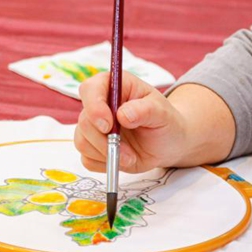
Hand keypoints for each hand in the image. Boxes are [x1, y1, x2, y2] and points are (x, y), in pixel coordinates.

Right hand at [74, 71, 189, 173]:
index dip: (94, 107)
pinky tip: (123, 160)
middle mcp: (100, 105)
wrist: (169, 144)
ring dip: (106, 154)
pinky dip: (104, 164)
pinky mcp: (94, 147)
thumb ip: (145, 110)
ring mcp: (94, 127)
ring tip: (130, 157)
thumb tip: (123, 114)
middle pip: (84, 121)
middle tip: (127, 152)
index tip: (108, 125)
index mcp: (115, 86)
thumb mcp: (162, 113)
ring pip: (82, 142)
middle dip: (104, 140)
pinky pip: (87, 159)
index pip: (90, 89)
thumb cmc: (166, 122)